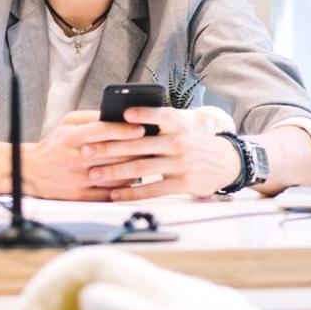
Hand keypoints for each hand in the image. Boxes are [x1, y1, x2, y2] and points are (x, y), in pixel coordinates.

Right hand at [23, 110, 141, 200]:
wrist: (31, 171)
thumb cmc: (54, 145)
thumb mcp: (67, 124)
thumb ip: (91, 118)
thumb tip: (116, 116)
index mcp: (71, 138)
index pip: (102, 131)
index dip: (124, 130)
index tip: (141, 129)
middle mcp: (75, 158)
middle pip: (113, 154)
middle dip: (136, 149)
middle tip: (153, 145)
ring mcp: (78, 178)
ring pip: (114, 174)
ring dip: (134, 169)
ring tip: (147, 162)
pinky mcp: (80, 195)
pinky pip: (108, 193)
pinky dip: (124, 188)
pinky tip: (134, 181)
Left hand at [77, 105, 242, 200]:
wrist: (225, 161)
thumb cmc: (193, 140)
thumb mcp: (181, 125)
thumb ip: (157, 122)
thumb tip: (122, 118)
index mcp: (176, 124)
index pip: (158, 115)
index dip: (142, 114)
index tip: (121, 115)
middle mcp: (178, 142)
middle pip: (139, 145)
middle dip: (109, 148)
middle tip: (85, 151)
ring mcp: (180, 163)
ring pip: (142, 168)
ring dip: (115, 172)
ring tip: (93, 174)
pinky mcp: (183, 183)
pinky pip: (153, 189)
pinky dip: (132, 193)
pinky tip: (115, 195)